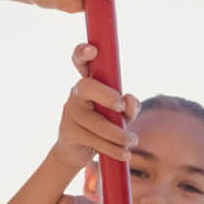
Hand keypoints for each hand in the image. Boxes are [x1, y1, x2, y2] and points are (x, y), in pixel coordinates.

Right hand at [52, 56, 140, 170]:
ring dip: (119, 134)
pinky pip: (95, 140)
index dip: (83, 53)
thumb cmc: (103, 125)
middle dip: (107, 95)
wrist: (77, 151)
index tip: (93, 50)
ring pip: (97, 122)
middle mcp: (77, 93)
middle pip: (87, 87)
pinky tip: (124, 154)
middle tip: (121, 107)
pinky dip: (114, 149)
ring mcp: (71, 113)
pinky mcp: (70, 132)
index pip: (80, 62)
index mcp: (89, 82)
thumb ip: (129, 106)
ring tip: (133, 141)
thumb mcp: (120, 114)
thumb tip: (129, 99)